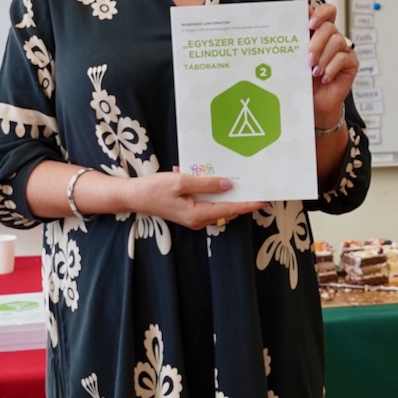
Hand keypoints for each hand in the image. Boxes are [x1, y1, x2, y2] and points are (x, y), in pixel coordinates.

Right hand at [129, 171, 266, 230]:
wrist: (133, 196)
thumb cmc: (153, 189)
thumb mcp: (180, 181)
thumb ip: (205, 183)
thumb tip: (228, 185)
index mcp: (197, 214)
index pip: (230, 209)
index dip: (248, 205)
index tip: (264, 200)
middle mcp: (198, 219)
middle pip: (227, 209)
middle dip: (242, 199)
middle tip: (257, 186)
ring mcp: (194, 217)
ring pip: (218, 206)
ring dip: (227, 194)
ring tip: (241, 181)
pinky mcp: (189, 211)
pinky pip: (208, 202)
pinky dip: (213, 192)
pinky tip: (210, 178)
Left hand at [307, 3, 358, 122]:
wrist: (314, 103)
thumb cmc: (305, 81)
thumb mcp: (296, 60)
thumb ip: (296, 44)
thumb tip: (286, 32)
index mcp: (319, 33)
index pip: (326, 12)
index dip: (320, 13)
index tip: (309, 23)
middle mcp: (333, 38)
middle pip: (329, 27)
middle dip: (317, 42)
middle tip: (308, 59)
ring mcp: (344, 50)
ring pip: (337, 41)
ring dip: (323, 57)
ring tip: (314, 72)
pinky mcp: (351, 63)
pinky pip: (344, 58)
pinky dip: (331, 68)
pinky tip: (324, 78)